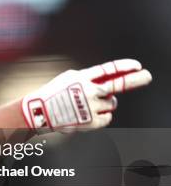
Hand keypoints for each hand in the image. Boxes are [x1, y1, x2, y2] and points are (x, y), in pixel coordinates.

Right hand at [21, 59, 151, 132]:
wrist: (38, 112)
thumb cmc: (51, 96)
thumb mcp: (67, 79)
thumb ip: (88, 79)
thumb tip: (109, 87)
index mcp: (81, 78)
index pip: (107, 70)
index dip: (123, 67)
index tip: (137, 65)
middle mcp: (89, 90)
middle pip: (118, 85)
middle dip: (136, 80)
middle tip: (147, 76)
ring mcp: (91, 106)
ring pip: (112, 103)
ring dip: (105, 104)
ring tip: (87, 106)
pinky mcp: (93, 120)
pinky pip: (108, 117)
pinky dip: (101, 117)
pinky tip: (87, 116)